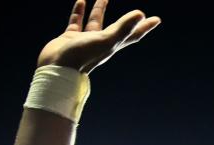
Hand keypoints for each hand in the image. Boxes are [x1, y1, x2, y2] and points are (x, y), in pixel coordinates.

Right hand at [37, 0, 160, 72]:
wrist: (57, 68)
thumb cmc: (83, 56)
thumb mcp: (106, 40)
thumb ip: (123, 28)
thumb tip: (141, 14)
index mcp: (112, 45)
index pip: (133, 34)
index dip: (145, 27)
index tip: (157, 19)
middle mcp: (101, 43)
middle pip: (118, 28)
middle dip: (128, 19)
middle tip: (138, 11)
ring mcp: (85, 40)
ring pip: (95, 22)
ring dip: (99, 10)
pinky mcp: (70, 38)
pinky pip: (76, 22)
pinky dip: (79, 12)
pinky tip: (81, 1)